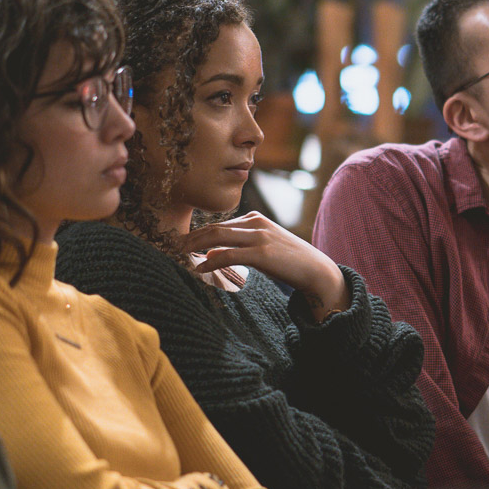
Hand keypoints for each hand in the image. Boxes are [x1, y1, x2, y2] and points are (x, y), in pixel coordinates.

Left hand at [180, 212, 349, 320]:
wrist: (315, 270)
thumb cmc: (289, 261)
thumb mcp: (264, 247)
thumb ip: (240, 247)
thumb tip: (210, 255)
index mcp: (255, 219)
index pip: (220, 224)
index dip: (198, 234)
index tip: (183, 244)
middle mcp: (255, 223)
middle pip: (214, 228)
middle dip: (191, 238)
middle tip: (173, 247)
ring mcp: (259, 237)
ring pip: (217, 238)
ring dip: (195, 247)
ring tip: (180, 256)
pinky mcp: (261, 253)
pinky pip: (228, 255)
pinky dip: (210, 262)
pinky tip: (199, 269)